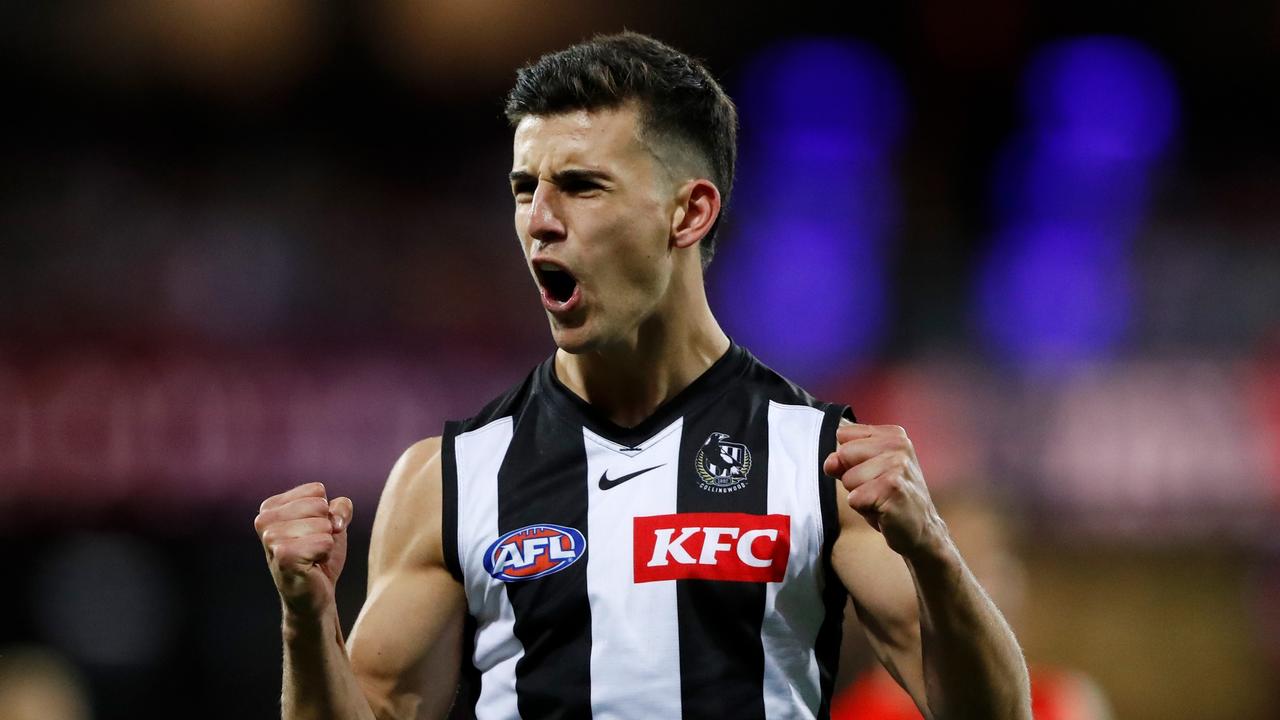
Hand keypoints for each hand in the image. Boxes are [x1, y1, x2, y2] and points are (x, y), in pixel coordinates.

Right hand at [254, 482, 353, 618]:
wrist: (314, 594)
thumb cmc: (319, 556)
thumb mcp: (332, 523)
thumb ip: (339, 507)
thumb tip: (335, 519)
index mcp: (271, 507)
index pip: (316, 490)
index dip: (325, 512)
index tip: (313, 532)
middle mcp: (264, 520)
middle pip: (320, 505)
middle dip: (326, 527)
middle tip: (313, 548)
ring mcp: (270, 538)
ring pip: (323, 524)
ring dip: (325, 542)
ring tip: (311, 557)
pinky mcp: (282, 555)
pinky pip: (324, 541)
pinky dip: (325, 553)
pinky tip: (311, 565)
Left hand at [823, 423, 945, 558]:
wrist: (921, 529)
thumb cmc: (890, 498)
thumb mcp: (865, 472)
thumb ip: (844, 461)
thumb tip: (830, 461)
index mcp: (893, 435)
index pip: (844, 434)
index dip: (848, 459)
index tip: (871, 472)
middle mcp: (898, 445)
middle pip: (843, 454)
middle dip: (852, 477)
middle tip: (876, 489)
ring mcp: (898, 465)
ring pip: (848, 478)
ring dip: (859, 495)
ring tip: (880, 499)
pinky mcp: (893, 488)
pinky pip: (854, 498)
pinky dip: (863, 509)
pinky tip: (883, 510)